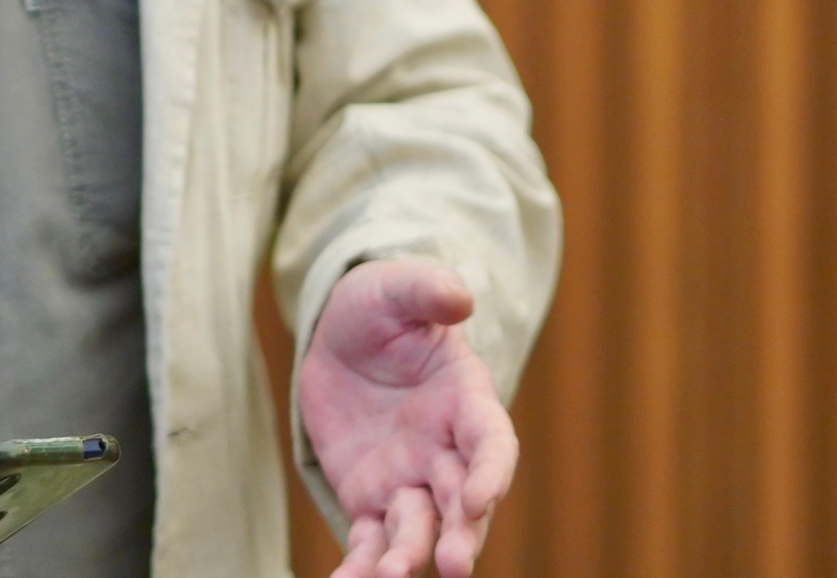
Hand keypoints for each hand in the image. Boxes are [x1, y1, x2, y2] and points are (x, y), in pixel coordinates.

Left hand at [300, 259, 515, 577]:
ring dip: (409, 558)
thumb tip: (458, 296)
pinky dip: (360, 566)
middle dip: (463, 535)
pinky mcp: (370, 497)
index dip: (492, 472)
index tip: (479, 498)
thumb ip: (427, 291)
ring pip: (418, 531)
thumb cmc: (382, 307)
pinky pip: (369, 540)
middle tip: (455, 566)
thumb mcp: (397, 288)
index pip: (492, 445)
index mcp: (467, 403)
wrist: (344, 335)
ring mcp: (410, 480)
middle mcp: (446, 452)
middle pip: (464, 504)